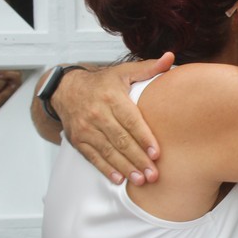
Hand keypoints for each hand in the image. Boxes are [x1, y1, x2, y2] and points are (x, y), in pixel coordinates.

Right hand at [53, 54, 171, 184]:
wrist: (66, 89)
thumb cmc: (101, 83)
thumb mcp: (123, 72)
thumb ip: (148, 68)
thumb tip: (170, 57)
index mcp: (111, 96)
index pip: (130, 120)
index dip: (143, 137)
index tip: (156, 153)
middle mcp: (97, 113)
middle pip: (120, 140)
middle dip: (138, 159)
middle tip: (154, 174)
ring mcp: (86, 128)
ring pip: (108, 151)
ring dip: (125, 167)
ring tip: (141, 180)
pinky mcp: (78, 140)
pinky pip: (93, 157)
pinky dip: (105, 169)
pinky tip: (118, 178)